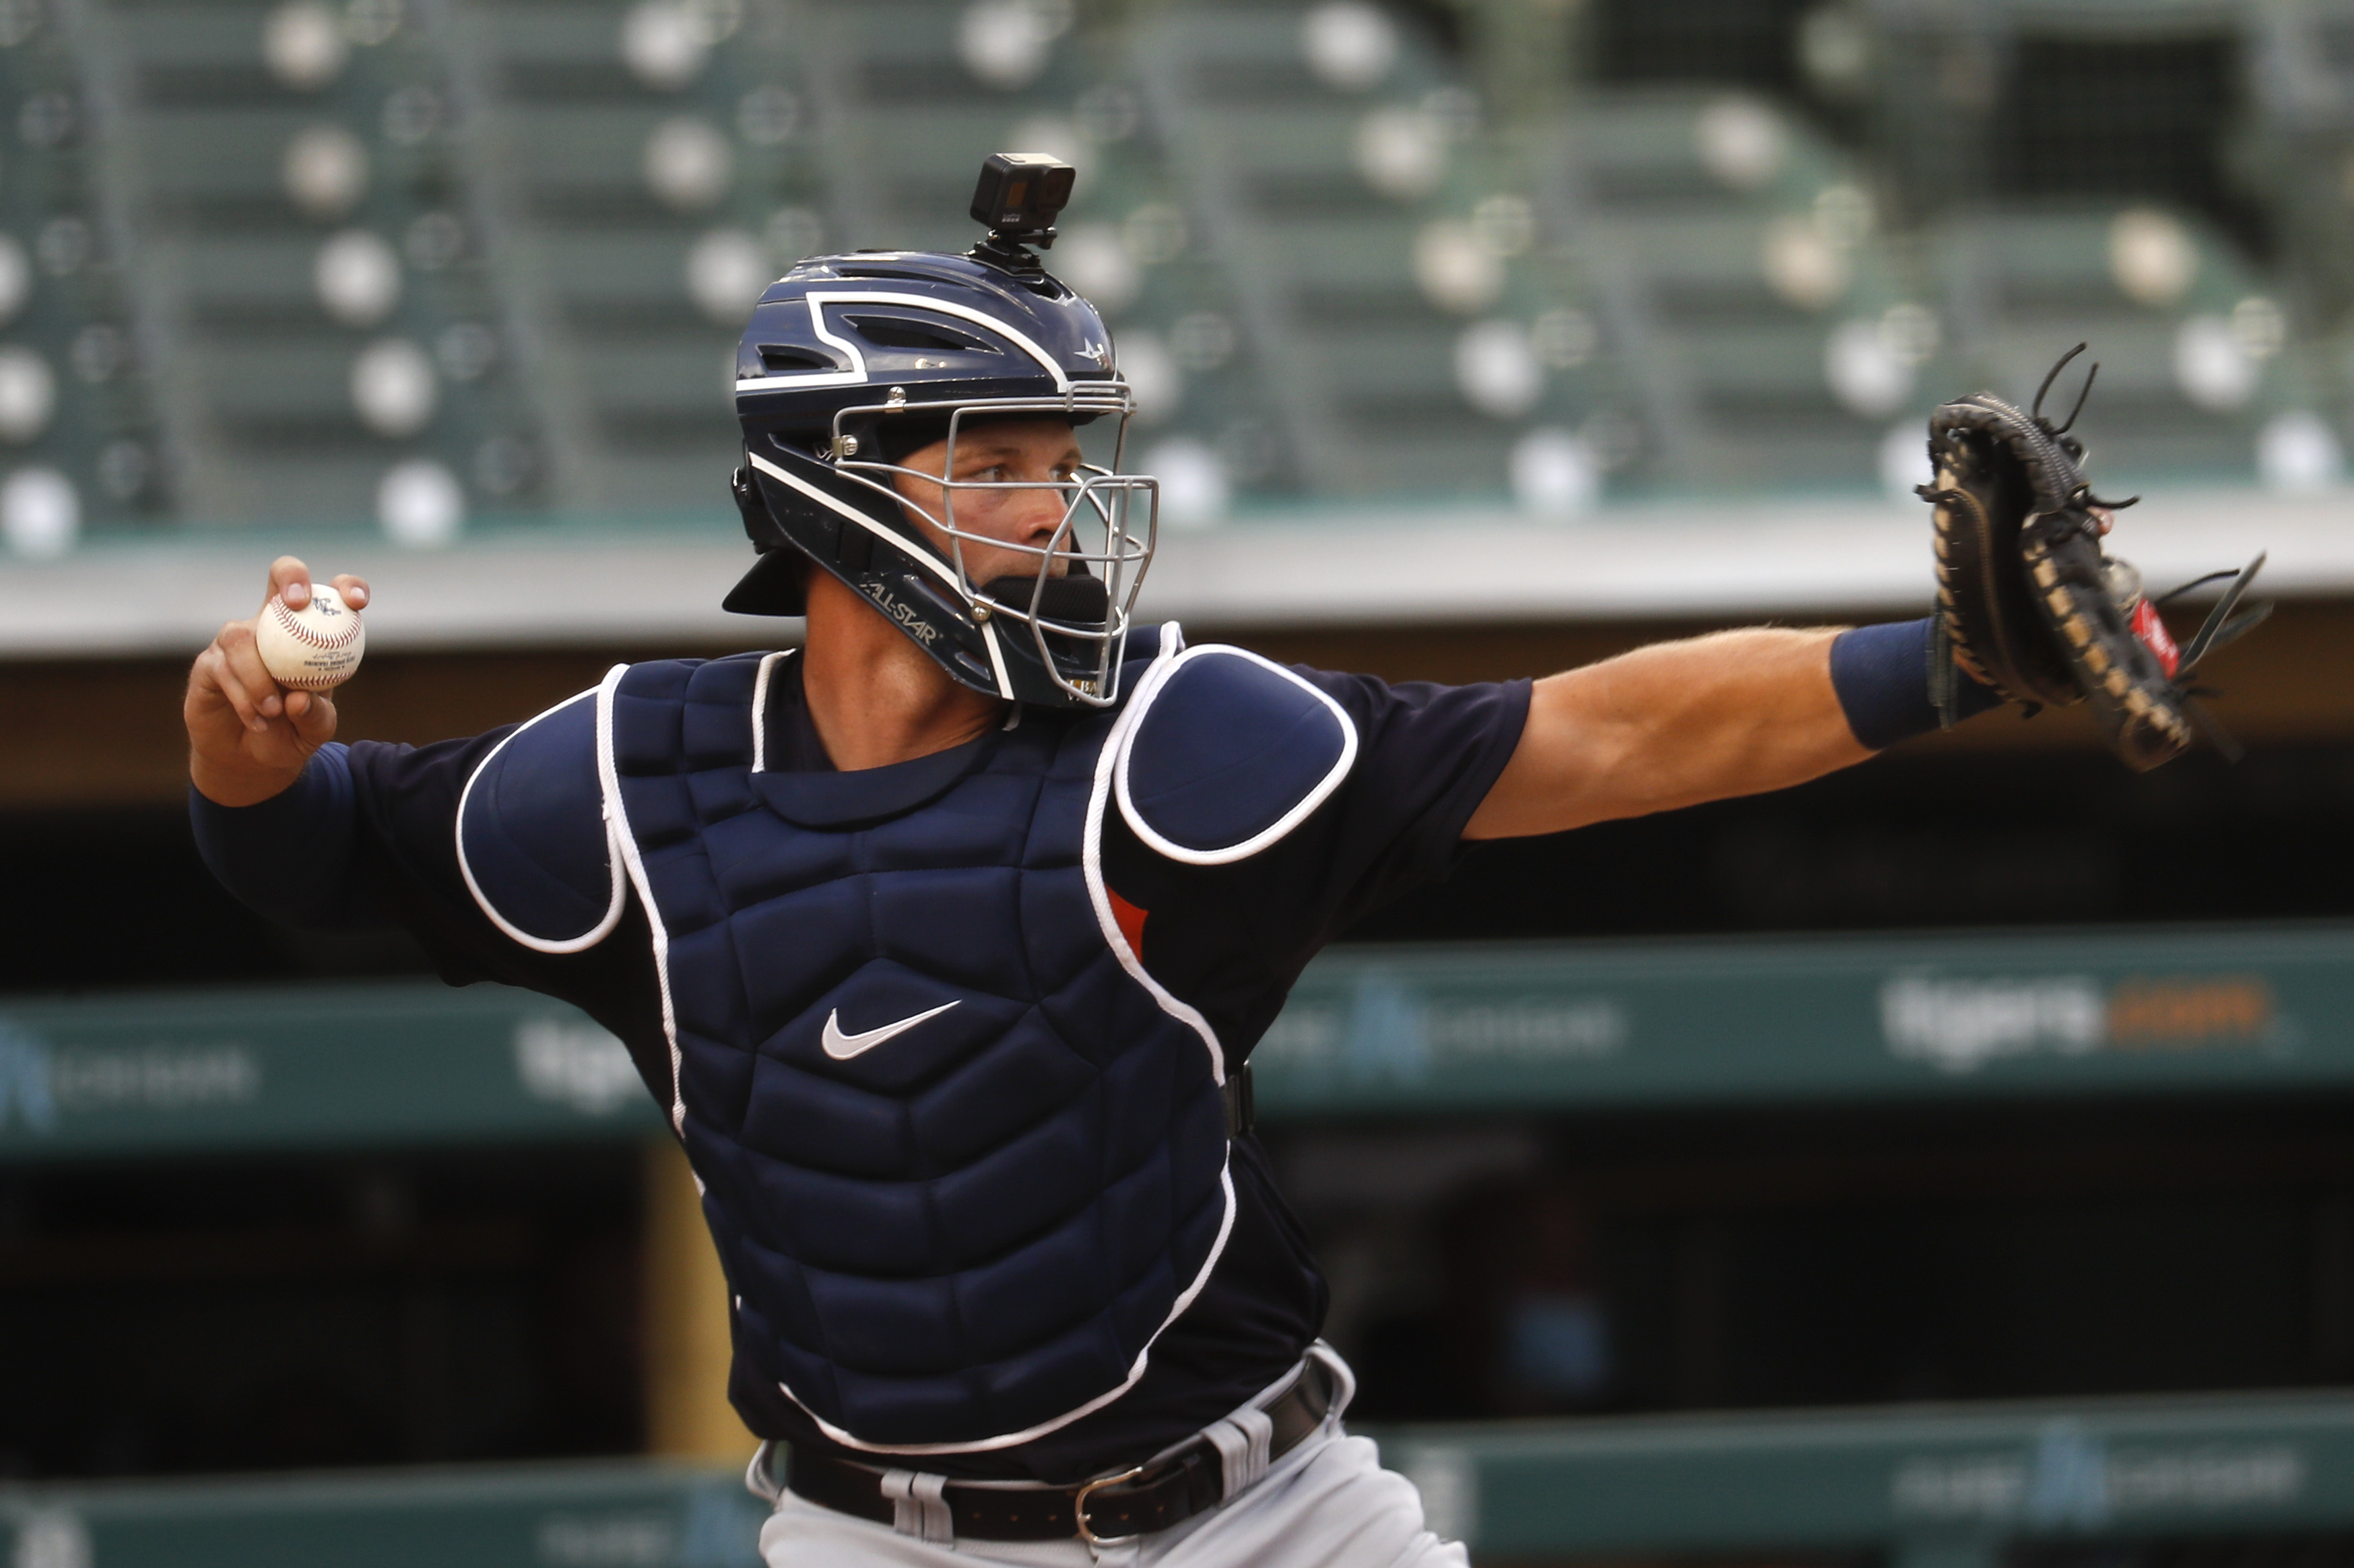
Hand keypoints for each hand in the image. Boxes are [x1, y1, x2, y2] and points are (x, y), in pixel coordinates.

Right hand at [186, 557, 370, 806]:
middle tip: (298, 603)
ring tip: (273, 711)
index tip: (357, 603)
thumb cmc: (291, 734)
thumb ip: (315, 714)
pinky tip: (256, 720)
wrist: (249, 759)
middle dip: (292, 579)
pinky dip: (243, 698)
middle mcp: (273, 626)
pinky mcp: (208, 663)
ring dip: (258, 675)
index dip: (346, 587)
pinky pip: (222, 669)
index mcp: (311, 632)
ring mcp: (237, 640)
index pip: (332, 596)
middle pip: (281, 577)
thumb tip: (299, 698)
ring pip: (241, 636)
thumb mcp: (315, 730)